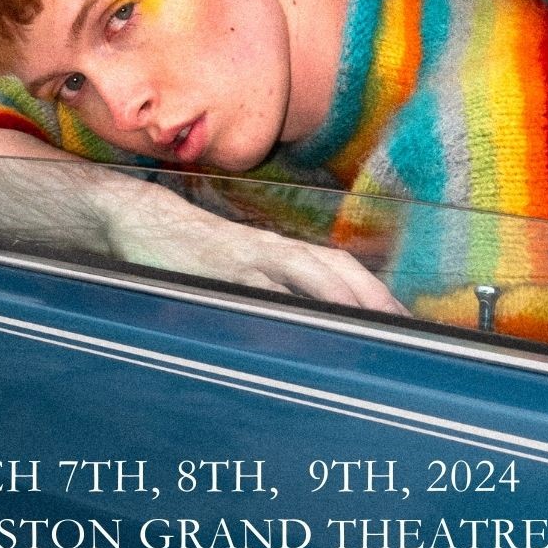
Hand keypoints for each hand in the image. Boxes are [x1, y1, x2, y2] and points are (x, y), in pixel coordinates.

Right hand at [111, 189, 404, 313]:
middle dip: (372, 297)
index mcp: (283, 250)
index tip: (403, 320)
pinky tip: (303, 327)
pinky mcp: (221, 269)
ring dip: (341, 298)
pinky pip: (259, 288)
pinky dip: (283, 305)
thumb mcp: (242, 267)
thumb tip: (309, 324)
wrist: (144, 219)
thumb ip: (274, 290)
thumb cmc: (196, 251)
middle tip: (402, 328)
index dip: (375, 291)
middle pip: (336, 269)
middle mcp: (274, 250)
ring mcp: (249, 259)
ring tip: (369, 325)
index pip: (342, 267)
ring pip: (307, 274)